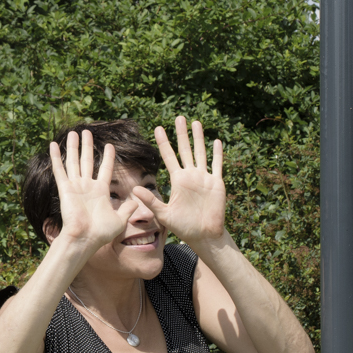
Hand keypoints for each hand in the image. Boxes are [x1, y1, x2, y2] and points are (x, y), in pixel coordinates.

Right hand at [50, 130, 140, 253]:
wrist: (85, 239)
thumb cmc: (101, 233)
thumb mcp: (119, 220)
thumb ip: (127, 209)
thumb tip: (136, 202)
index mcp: (100, 192)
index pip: (105, 169)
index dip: (108, 157)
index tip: (110, 145)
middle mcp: (87, 186)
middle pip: (87, 161)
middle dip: (87, 146)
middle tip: (87, 132)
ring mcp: (75, 186)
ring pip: (74, 161)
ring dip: (73, 147)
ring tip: (74, 132)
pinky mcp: (65, 188)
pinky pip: (59, 170)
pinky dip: (56, 157)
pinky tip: (53, 145)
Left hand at [137, 116, 226, 245]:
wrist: (204, 235)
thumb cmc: (183, 226)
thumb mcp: (164, 214)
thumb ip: (151, 201)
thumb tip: (135, 189)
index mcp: (177, 180)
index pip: (169, 157)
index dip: (164, 143)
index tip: (158, 128)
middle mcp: (190, 175)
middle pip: (185, 150)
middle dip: (181, 134)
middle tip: (178, 117)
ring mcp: (204, 178)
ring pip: (200, 153)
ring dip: (199, 138)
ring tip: (196, 122)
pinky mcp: (216, 183)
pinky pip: (217, 165)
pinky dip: (217, 154)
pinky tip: (216, 141)